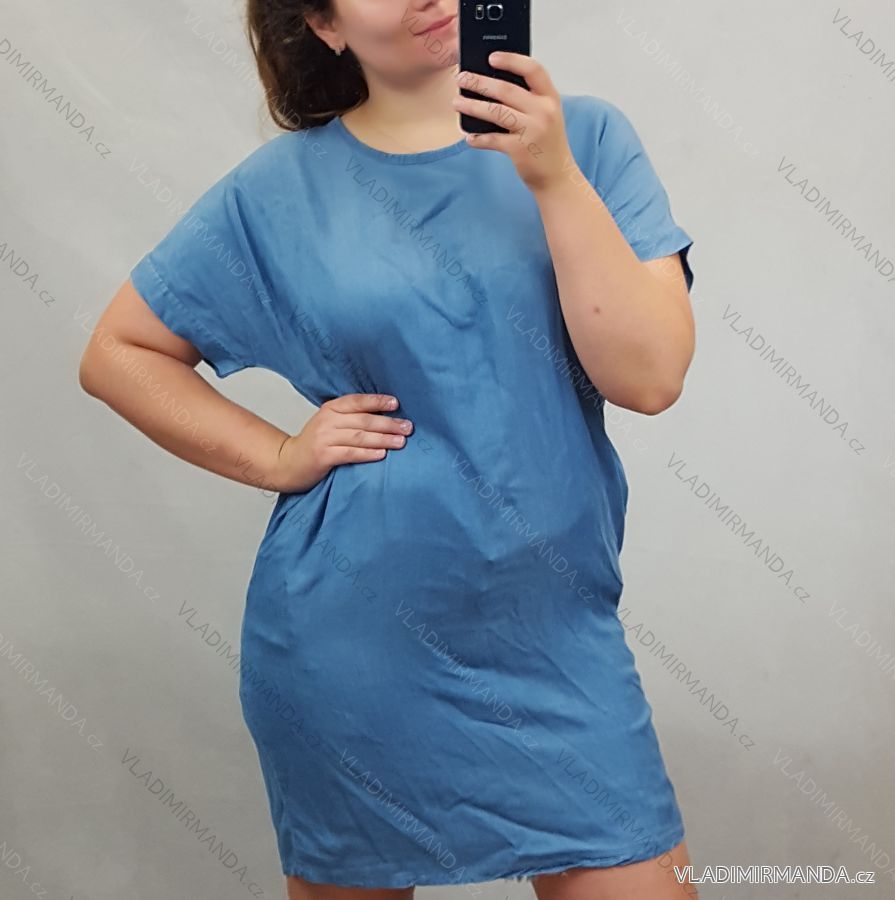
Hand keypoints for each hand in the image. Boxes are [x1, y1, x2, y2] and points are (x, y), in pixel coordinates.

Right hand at [272, 393, 412, 492]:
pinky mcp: (323, 456)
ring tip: (401, 442)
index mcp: (331, 408)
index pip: (357, 401)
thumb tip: (386, 416)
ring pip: (360, 436)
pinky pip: (350, 453)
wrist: (288, 463)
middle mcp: (327, 420)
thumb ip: (351, 418)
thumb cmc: (316, 444)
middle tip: (408, 427)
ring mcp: (324, 438)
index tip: (396, 404)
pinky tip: (381, 454)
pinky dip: (367, 453)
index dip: (377, 401)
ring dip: (383, 439)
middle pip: (363, 420)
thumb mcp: (330, 423)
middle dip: (388, 423)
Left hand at [452, 52, 571, 191]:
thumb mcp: (545, 116)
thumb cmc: (546, 143)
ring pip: (495, 112)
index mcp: (550, 98)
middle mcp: (543, 111)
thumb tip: (491, 85)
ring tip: (457, 102)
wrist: (557, 177)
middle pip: (506, 89)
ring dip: (472, 106)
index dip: (511, 60)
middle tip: (461, 79)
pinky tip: (469, 137)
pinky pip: (492, 139)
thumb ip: (528, 99)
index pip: (533, 69)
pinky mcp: (520, 150)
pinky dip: (478, 138)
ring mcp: (532, 130)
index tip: (491, 57)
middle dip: (479, 82)